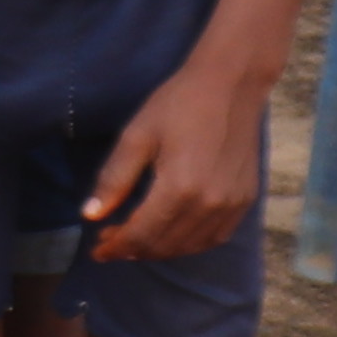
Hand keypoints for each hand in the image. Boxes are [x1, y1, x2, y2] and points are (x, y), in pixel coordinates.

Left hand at [80, 42, 275, 260]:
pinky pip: (215, 237)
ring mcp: (232, 204)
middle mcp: (209, 204)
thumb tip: (91, 216)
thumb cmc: (177, 105)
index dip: (116, 247)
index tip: (97, 251)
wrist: (231, 85)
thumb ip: (114, 180)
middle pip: (164, 245)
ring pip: (190, 246)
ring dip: (160, 249)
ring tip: (136, 240)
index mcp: (179, 189)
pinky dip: (189, 243)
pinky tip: (171, 234)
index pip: (141, 234)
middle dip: (133, 249)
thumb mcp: (136, 137)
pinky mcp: (245, 199)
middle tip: (110, 241)